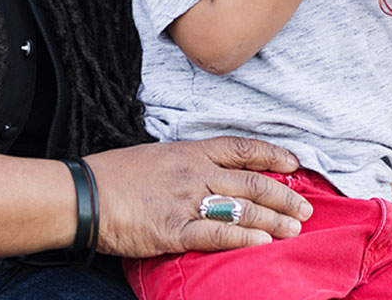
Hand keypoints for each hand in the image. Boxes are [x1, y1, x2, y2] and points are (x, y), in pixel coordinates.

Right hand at [84, 137, 312, 256]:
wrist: (86, 194)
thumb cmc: (117, 174)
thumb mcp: (159, 156)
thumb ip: (188, 164)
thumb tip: (212, 173)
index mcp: (191, 150)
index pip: (241, 148)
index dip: (271, 155)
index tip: (295, 163)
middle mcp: (195, 171)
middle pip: (251, 181)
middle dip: (283, 195)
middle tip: (305, 208)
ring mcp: (186, 200)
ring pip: (242, 207)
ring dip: (273, 219)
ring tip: (295, 229)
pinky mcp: (174, 230)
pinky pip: (217, 233)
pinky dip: (244, 238)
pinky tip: (263, 243)